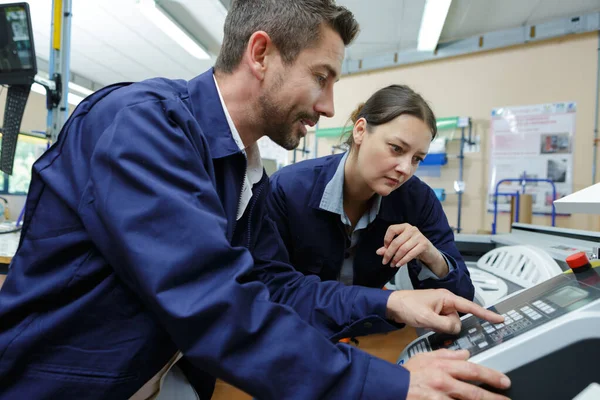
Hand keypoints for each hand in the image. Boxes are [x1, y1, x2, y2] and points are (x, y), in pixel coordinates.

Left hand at [376, 224, 445, 274]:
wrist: (429, 252)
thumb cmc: (413, 247)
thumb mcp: (400, 246)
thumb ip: (389, 248)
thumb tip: (378, 252)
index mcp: (404, 227)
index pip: (392, 229)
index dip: (386, 239)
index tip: (385, 248)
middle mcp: (412, 229)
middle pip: (396, 242)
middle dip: (389, 253)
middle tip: (385, 261)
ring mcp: (419, 236)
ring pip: (403, 249)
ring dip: (396, 258)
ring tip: (392, 264)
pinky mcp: (424, 244)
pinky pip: (411, 254)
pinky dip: (403, 260)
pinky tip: (399, 264)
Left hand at [386, 289, 503, 333]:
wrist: (392, 305)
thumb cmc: (406, 306)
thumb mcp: (427, 318)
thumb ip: (445, 325)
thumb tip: (456, 328)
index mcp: (447, 297)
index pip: (471, 307)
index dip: (486, 314)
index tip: (500, 318)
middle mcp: (446, 301)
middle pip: (458, 319)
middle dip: (448, 325)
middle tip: (431, 321)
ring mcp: (441, 307)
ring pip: (450, 324)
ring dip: (440, 326)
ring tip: (425, 320)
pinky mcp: (436, 313)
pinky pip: (442, 324)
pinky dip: (436, 326)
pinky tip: (425, 322)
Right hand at [404, 349, 510, 399]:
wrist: (391, 387)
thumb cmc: (408, 373)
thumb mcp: (425, 356)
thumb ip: (446, 354)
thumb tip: (465, 353)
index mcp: (443, 367)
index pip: (472, 370)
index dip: (491, 376)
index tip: (504, 381)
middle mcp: (443, 382)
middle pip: (473, 392)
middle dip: (493, 397)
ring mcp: (439, 397)